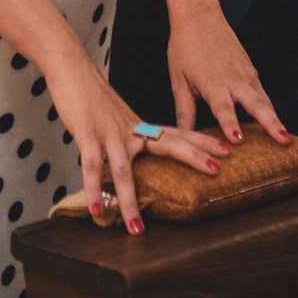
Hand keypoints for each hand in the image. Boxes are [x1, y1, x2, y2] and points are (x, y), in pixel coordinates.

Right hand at [44, 41, 227, 235]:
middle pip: (167, 144)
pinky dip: (94, 190)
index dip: (201, 143)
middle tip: (216, 170)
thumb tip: (136, 154)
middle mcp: (130, 129)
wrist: (71, 68)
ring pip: (124, 171)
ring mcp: (110, 133)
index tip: (225, 150)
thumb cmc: (92, 94)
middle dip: (193, 157)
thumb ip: (129, 135)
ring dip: (129, 202)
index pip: (176, 134)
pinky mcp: (88, 135)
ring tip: (136, 228)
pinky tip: (96, 209)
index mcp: (139, 126)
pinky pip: (92, 167)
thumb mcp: (117, 116)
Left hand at [167, 3, 287, 144]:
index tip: (238, 139)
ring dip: (275, 119)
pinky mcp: (251, 70)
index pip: (223, 108)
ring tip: (286, 139)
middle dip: (270, 123)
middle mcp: (234, 80)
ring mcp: (246, 74)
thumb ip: (184, 111)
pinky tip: (274, 126)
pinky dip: (269, 110)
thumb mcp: (179, 80)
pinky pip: (262, 94)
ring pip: (264, 100)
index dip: (230, 124)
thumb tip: (183, 138)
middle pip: (256, 104)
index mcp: (213, 84)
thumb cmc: (185, 48)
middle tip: (284, 141)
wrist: (199, 15)